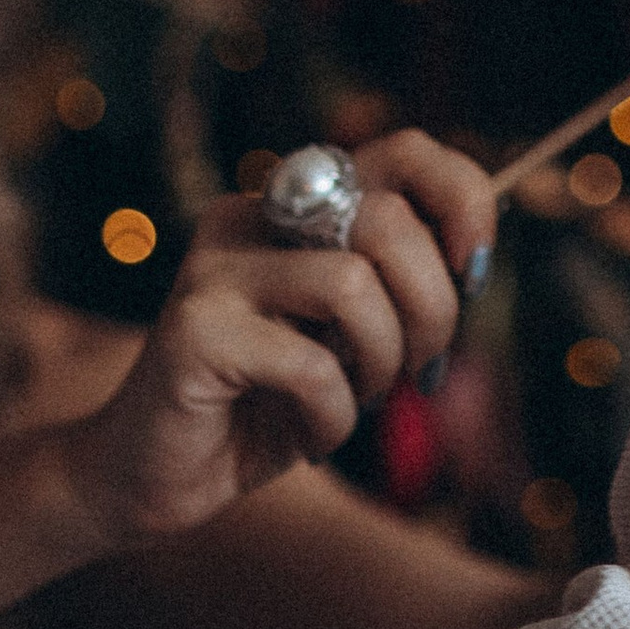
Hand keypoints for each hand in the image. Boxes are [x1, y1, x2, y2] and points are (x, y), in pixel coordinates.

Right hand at [54, 130, 494, 552]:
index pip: (404, 153)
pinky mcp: (196, 329)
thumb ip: (397, 289)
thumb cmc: (265, 406)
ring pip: (353, 284)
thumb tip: (474, 256)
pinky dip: (333, 415)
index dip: (463, 201)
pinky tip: (310, 436)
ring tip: (356, 400)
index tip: (474, 273)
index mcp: (293, 207)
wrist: (155, 475)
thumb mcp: (350, 340)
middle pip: (388, 220)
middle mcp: (249, 217)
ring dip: (381, 362)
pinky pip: (311, 364)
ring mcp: (215, 269)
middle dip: (432, 309)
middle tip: (419, 370)